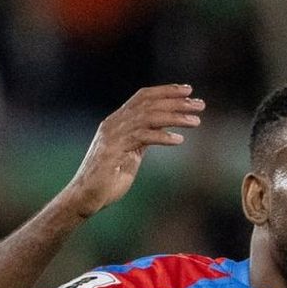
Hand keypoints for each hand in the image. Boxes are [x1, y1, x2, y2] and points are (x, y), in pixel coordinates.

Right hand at [61, 84, 204, 218]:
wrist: (86, 197)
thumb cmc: (109, 179)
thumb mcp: (131, 153)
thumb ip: (142, 139)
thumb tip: (161, 129)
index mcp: (118, 121)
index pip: (143, 97)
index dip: (165, 91)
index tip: (188, 90)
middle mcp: (114, 123)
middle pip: (149, 104)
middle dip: (177, 102)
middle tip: (201, 105)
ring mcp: (112, 136)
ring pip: (147, 117)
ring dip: (174, 118)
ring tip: (196, 121)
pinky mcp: (113, 151)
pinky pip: (141, 137)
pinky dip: (161, 137)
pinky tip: (178, 140)